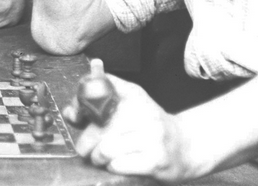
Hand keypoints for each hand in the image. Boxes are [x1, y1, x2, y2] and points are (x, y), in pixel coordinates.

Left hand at [64, 73, 197, 182]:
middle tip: (85, 149)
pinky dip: (111, 167)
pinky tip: (116, 165)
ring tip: (100, 158)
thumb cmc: (148, 128)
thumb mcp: (127, 108)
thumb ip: (97, 108)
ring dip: (97, 157)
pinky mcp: (156, 159)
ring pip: (106, 148)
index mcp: (133, 94)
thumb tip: (70, 112)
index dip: (80, 104)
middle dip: (85, 142)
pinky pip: (119, 164)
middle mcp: (143, 111)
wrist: (186, 146)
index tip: (76, 115)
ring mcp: (151, 135)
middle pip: (98, 127)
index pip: (96, 90)